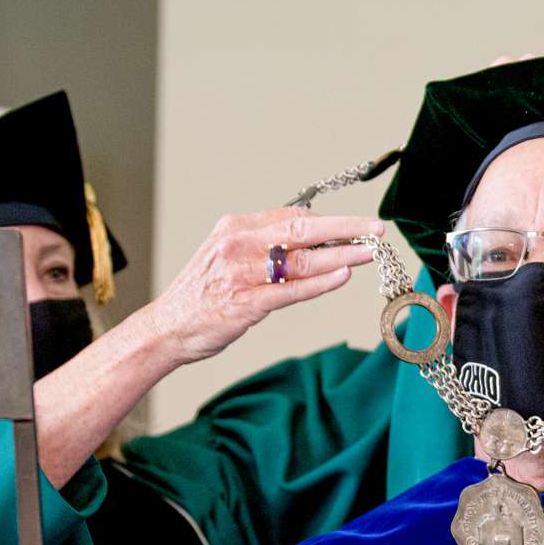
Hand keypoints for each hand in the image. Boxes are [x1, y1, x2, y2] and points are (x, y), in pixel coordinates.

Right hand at [140, 208, 383, 364]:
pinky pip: (291, 290)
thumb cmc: (202, 294)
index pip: (292, 216)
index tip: (356, 225)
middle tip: (376, 230)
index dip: (329, 221)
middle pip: (302, 230)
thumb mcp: (227, 256)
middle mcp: (238, 245)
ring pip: (301, 259)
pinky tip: (342, 276)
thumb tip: (309, 237)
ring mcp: (242, 274)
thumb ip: (263, 244)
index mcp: (235, 228)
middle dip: (345, 229)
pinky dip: (320, 282)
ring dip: (340, 256)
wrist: (167, 328)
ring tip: (368, 253)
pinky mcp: (245, 303)